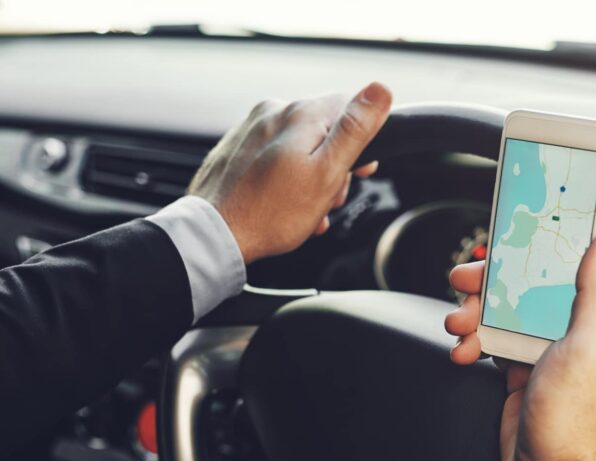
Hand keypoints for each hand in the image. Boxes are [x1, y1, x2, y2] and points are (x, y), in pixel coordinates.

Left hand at [188, 83, 391, 262]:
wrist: (214, 235)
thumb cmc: (272, 213)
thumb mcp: (327, 173)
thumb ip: (355, 129)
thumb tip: (381, 90)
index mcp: (301, 114)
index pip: (351, 106)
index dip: (364, 140)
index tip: (362, 170)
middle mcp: (274, 111)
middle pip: (324, 128)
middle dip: (334, 164)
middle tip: (329, 199)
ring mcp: (251, 128)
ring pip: (300, 144)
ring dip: (311, 176)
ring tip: (306, 209)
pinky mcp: (237, 146)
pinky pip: (275, 154)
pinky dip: (286, 177)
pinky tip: (285, 204)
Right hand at [445, 234, 595, 460]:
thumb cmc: (578, 421)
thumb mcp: (590, 346)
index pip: (577, 269)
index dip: (540, 253)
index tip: (511, 244)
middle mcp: (587, 335)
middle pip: (536, 288)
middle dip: (496, 285)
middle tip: (466, 281)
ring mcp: (555, 354)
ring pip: (511, 313)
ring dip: (479, 315)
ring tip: (459, 324)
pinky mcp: (529, 371)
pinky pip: (499, 341)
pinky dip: (478, 342)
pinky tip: (466, 349)